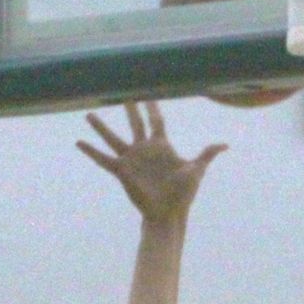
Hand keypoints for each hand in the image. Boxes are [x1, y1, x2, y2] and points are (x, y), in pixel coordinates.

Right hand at [77, 101, 226, 223]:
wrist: (168, 213)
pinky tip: (78, 142)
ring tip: (89, 113)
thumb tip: (225, 145)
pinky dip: (91, 151)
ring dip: (101, 127)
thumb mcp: (195, 170)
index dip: (152, 105)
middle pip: (134, 122)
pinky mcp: (122, 172)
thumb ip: (206, 155)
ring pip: (113, 138)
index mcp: (161, 146)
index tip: (147, 90)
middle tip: (121, 89)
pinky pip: (103, 159)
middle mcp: (144, 150)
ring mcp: (131, 160)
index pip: (155, 120)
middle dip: (128, 107)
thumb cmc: (183, 193)